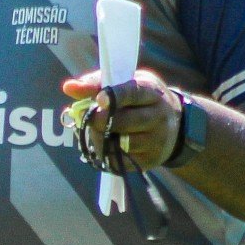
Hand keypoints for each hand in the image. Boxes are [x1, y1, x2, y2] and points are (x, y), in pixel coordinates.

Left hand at [61, 68, 181, 169]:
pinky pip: (120, 160)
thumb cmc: (142, 99)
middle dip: (100, 120)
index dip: (114, 96)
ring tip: (94, 130)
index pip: (134, 93)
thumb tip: (68, 87)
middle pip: (125, 121)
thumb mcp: (127, 82)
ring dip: (100, 137)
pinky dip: (105, 153)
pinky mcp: (149, 161)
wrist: (175, 126)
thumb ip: (97, 83)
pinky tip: (103, 143)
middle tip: (87, 117)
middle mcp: (158, 117)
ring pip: (121, 143)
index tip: (98, 98)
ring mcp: (156, 141)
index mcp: (152, 92)